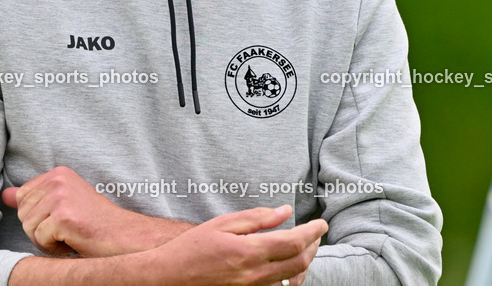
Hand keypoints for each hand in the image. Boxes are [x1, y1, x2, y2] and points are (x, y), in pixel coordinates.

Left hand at [2, 166, 188, 256]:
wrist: (123, 236)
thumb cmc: (94, 223)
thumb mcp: (61, 204)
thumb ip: (33, 198)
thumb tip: (5, 195)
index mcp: (58, 173)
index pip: (23, 197)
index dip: (38, 216)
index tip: (62, 219)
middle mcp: (58, 180)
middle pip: (23, 213)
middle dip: (40, 229)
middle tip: (67, 230)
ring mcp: (60, 197)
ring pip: (28, 227)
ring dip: (46, 240)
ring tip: (70, 235)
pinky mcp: (63, 217)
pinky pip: (40, 239)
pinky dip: (55, 248)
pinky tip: (74, 242)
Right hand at [148, 205, 327, 285]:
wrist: (171, 278)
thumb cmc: (192, 248)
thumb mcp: (222, 224)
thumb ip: (256, 218)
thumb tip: (284, 211)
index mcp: (249, 252)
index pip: (294, 242)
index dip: (313, 232)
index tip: (321, 223)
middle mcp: (255, 275)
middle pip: (299, 263)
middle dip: (314, 247)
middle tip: (316, 233)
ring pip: (292, 280)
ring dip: (304, 262)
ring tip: (305, 247)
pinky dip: (289, 277)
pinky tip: (287, 266)